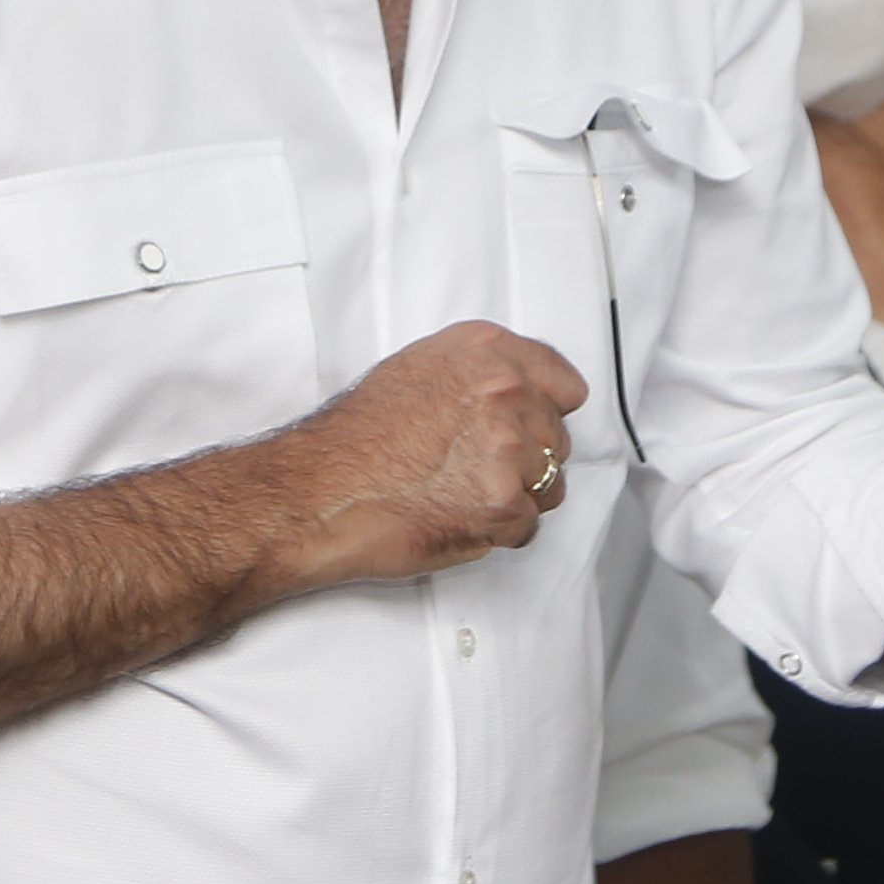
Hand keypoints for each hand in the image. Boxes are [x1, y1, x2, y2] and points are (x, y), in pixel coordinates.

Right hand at [269, 323, 595, 592]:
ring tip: (457, 494)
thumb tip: (518, 393)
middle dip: (525, 461)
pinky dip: (496, 533)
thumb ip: (477, 375)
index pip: (565, 384)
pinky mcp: (503, 501)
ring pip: (549, 486)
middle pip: (557, 439)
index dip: (544, 413)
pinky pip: (526, 527)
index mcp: (486, 351)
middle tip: (470, 469)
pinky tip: (453, 517)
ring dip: (515, 499)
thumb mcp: (417, 370)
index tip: (528, 428)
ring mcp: (507, 446)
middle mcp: (504, 390)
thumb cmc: (355, 440)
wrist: (318, 492)